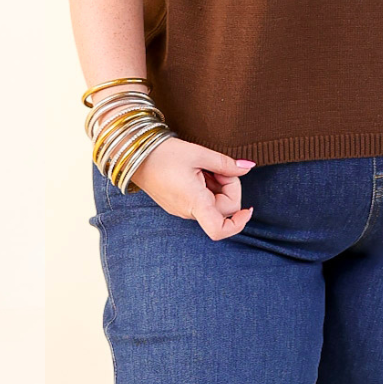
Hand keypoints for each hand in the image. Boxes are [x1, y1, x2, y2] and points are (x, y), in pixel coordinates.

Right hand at [130, 137, 255, 239]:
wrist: (134, 154)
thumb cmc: (163, 154)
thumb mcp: (198, 153)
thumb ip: (225, 164)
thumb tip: (247, 167)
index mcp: (194, 202)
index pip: (221, 230)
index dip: (239, 223)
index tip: (248, 209)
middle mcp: (187, 211)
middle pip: (222, 209)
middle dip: (227, 187)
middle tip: (217, 166)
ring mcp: (181, 209)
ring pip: (211, 204)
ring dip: (216, 186)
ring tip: (202, 166)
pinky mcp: (176, 204)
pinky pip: (200, 201)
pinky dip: (205, 187)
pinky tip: (196, 171)